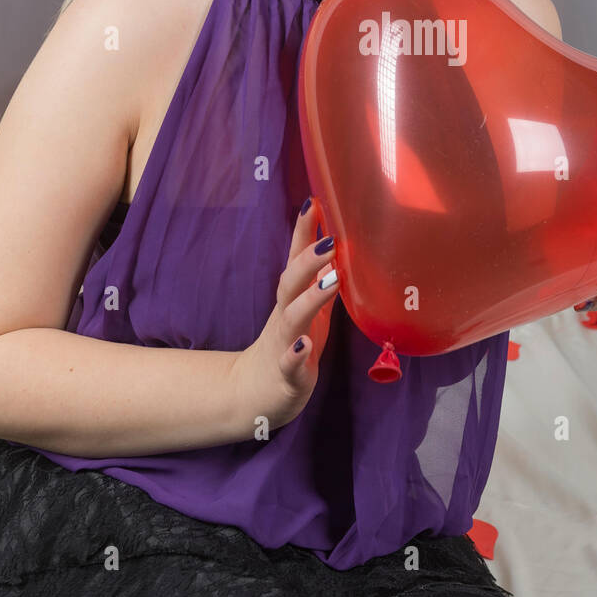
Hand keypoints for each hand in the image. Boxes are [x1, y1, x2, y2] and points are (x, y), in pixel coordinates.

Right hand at [230, 197, 338, 436]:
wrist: (256, 394)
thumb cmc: (291, 345)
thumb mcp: (309, 310)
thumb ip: (322, 280)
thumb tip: (341, 247)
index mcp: (292, 299)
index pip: (297, 259)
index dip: (304, 232)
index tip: (315, 202)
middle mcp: (285, 316)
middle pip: (291, 281)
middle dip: (308, 258)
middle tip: (331, 239)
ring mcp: (283, 344)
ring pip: (293, 317)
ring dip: (311, 298)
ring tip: (331, 282)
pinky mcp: (286, 375)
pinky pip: (289, 364)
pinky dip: (296, 354)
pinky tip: (304, 346)